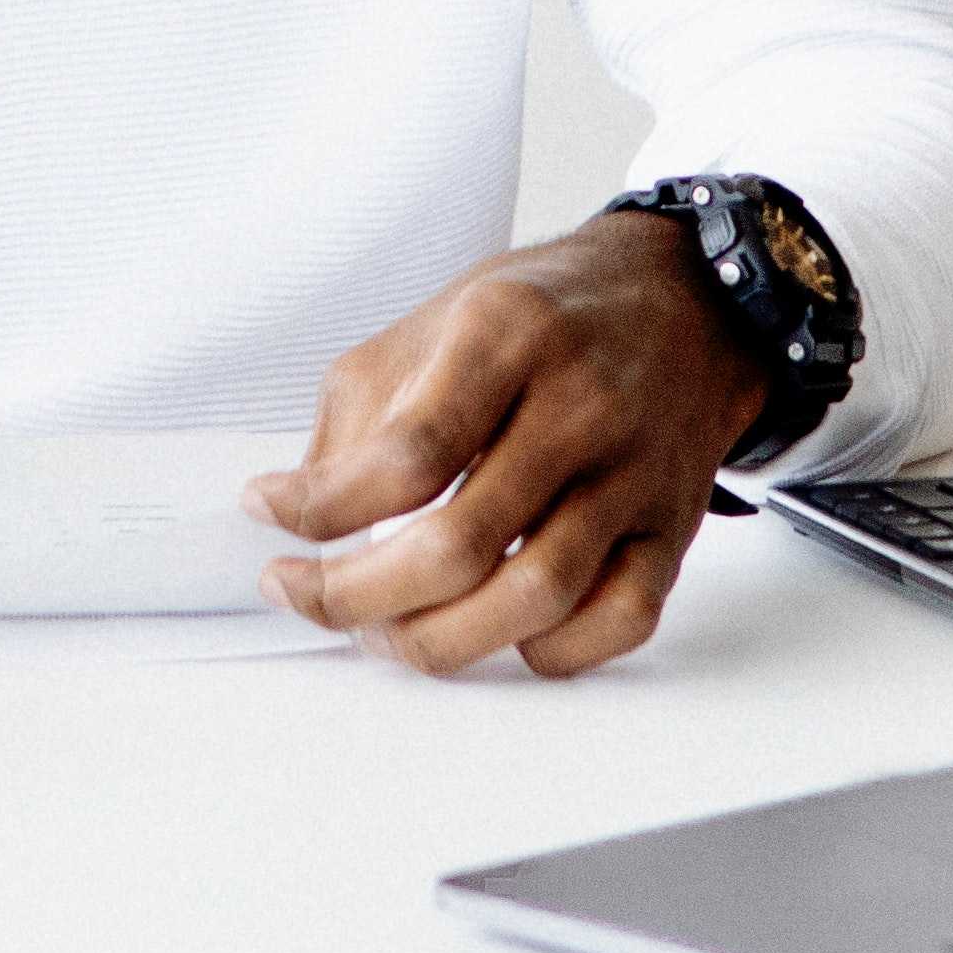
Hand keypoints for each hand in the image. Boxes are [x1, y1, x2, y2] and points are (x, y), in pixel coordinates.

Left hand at [247, 214, 769, 676]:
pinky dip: (548, 650)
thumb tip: (300, 514)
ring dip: (441, 639)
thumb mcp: (434, 319)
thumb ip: (361, 414)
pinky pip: (618, 621)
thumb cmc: (546, 314)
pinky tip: (498, 630)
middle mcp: (578, 405)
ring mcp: (633, 474)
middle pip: (461, 544)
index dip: (322, 508)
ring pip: (537, 597)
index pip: (407, 455)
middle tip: (308, 595)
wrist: (686, 302)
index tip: (266, 518)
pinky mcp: (671, 528)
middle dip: (360, 596)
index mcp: (506, 336)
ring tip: (385, 631)